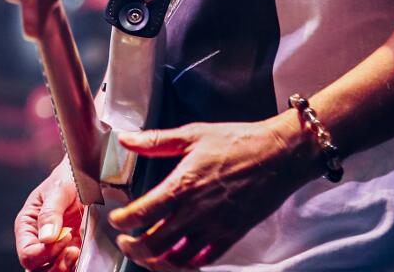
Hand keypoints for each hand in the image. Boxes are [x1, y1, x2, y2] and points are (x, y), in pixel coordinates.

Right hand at [15, 159, 84, 270]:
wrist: (90, 175)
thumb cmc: (69, 177)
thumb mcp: (59, 189)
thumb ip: (50, 212)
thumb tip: (46, 238)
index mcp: (27, 225)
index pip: (27, 254)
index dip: (45, 253)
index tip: (65, 237)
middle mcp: (37, 240)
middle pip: (36, 270)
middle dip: (55, 266)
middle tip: (73, 249)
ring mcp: (54, 249)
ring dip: (65, 269)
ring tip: (77, 251)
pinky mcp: (71, 252)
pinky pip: (69, 269)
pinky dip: (76, 268)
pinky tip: (83, 255)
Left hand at [107, 117, 315, 269]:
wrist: (278, 155)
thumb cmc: (237, 141)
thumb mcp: (192, 134)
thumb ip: (156, 141)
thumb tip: (126, 139)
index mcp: (181, 185)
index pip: (141, 214)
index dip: (122, 221)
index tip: (115, 218)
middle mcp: (194, 212)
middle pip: (153, 243)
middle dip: (132, 246)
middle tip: (124, 240)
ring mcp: (213, 227)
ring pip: (175, 259)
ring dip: (155, 260)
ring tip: (146, 253)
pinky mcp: (231, 235)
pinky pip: (203, 260)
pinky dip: (186, 264)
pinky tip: (177, 258)